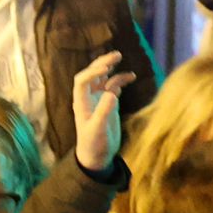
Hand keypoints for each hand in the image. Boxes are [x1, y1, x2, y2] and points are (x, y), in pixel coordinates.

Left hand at [70, 50, 134, 173]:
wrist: (97, 156)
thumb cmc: (94, 145)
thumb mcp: (99, 129)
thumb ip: (104, 111)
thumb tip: (112, 93)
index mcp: (81, 102)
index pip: (82, 81)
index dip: (92, 72)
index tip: (106, 69)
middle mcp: (88, 98)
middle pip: (92, 74)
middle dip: (102, 63)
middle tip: (116, 55)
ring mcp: (99, 100)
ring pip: (103, 78)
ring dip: (111, 67)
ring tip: (120, 57)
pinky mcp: (108, 104)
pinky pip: (113, 86)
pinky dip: (121, 80)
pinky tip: (131, 77)